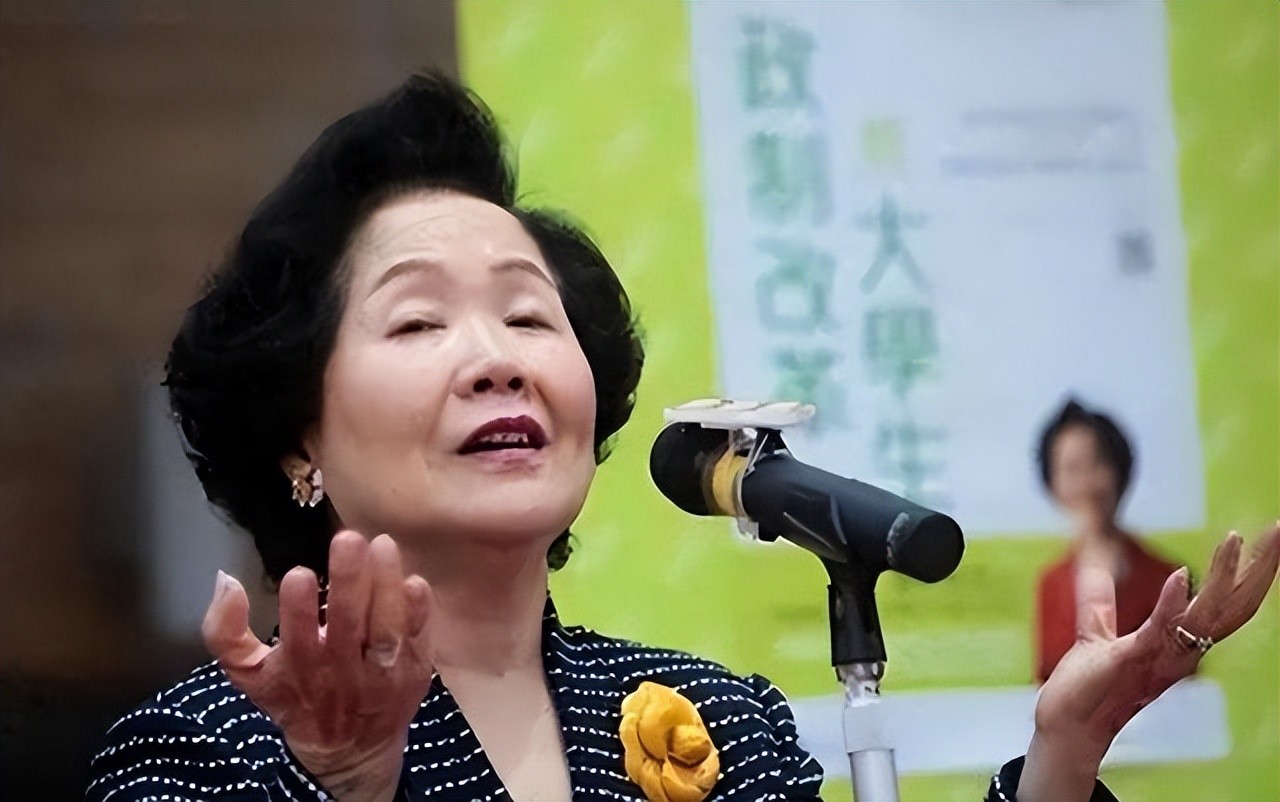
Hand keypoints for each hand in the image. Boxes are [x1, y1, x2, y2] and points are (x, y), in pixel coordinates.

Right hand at [202, 532, 434, 801]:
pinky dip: (419, 613)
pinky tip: (415, 581)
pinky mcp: (414, 670)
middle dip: (349, 582)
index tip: (299, 574)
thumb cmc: (295, 698)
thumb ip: (225, 632)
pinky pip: (419, 639)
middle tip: (348, 538)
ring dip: (386, 586)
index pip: (298, 640)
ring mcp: (383, 674)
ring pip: (387, 629)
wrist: (350, 751)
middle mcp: (344, 674)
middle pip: (350, 626)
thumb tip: (225, 580)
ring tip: (383, 545)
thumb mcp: (248, 674)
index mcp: (300, 672)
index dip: (298, 610)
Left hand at [1020, 524, 1279, 801]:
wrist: (1067, 723)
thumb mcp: (1097, 633)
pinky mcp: (1133, 658)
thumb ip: (1101, 600)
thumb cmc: (1086, 686)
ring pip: (1207, 613)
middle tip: (1277, 530)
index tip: (1265, 536)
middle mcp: (1181, 651)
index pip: (1227, 603)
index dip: (1250, 572)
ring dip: (1222, 575)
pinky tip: (1181, 575)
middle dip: (1259, 568)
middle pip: (1234, 606)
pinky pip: (1160, 628)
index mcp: (1179, 642)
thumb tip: (1094, 563)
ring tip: (1235, 539)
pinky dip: (1171, 601)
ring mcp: (1161, 656)